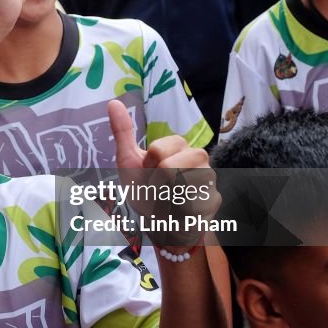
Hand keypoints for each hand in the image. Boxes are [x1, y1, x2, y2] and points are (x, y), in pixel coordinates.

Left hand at [109, 99, 218, 246]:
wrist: (161, 226)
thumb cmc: (147, 192)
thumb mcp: (129, 161)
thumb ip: (124, 132)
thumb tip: (113, 102)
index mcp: (179, 145)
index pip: (157, 150)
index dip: (147, 167)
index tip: (149, 174)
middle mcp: (199, 157)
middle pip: (168, 167)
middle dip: (155, 184)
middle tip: (158, 190)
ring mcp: (209, 179)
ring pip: (180, 187)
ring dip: (164, 200)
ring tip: (167, 200)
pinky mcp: (214, 201)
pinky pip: (189, 206)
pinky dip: (175, 213)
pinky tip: (178, 212)